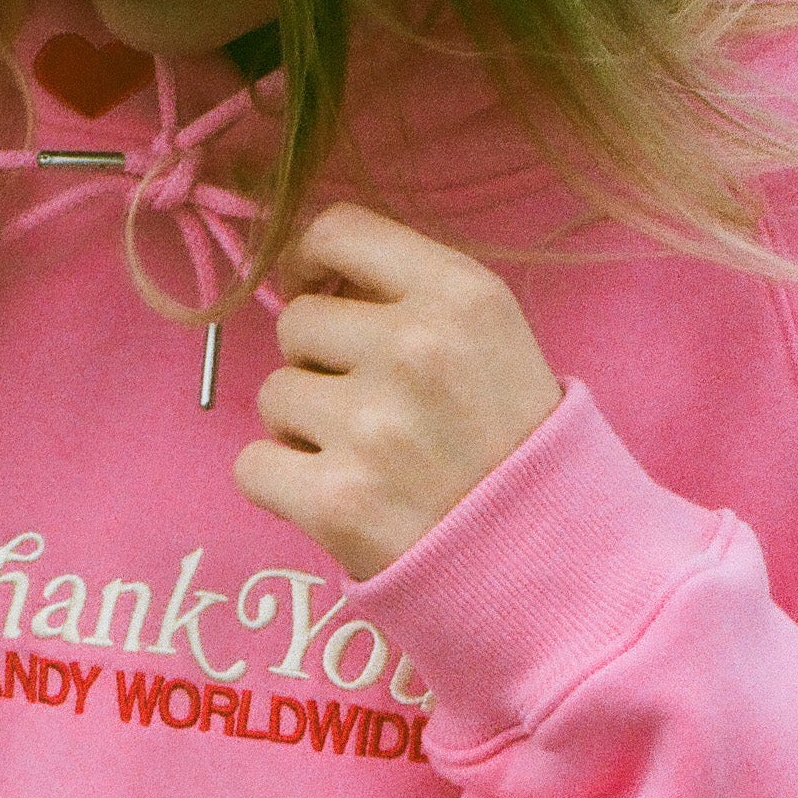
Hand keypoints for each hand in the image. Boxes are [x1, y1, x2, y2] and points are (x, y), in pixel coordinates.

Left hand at [232, 203, 562, 580]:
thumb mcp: (492, 342)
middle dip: (317, 364)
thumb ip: (410, 298)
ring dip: (301, 430)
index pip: (337, 231)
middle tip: (368, 412)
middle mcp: (417, 349)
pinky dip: (280, 487)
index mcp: (462, 295)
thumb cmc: (511, 451)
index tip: (316, 295)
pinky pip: (252, 466)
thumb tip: (308, 283)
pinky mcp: (335, 502)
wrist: (546, 566)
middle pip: (297, 322)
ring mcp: (373, 427)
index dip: (310, 265)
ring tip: (364, 462)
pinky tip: (336, 500)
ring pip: (272, 395)